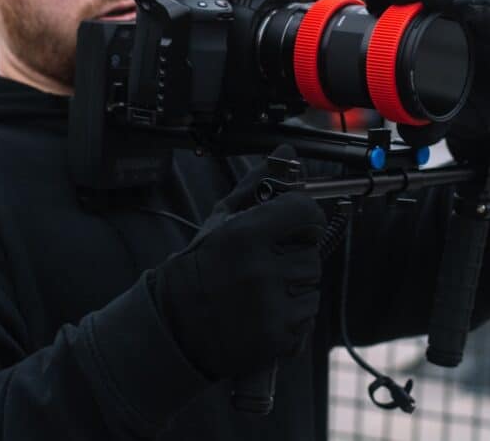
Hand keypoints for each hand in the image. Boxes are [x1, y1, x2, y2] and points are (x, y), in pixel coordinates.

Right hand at [151, 149, 325, 379]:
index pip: (306, 211)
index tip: (293, 220)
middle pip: (312, 250)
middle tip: (268, 259)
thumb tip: (287, 151)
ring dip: (296, 282)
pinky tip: (267, 309)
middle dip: (295, 251)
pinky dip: (294, 312)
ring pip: (312, 282)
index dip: (303, 213)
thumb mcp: (221, 219)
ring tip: (264, 286)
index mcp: (244, 235)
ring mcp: (272, 308)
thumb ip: (257, 185)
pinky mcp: (279, 338)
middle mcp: (261, 271)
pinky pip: (308, 313)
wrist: (176, 326)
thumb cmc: (199, 266)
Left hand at [366, 0, 489, 144]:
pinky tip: (467, 10)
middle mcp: (444, 18)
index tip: (372, 0)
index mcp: (421, 30)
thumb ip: (422, 124)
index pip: (399, 2)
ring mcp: (472, 18)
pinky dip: (477, 8)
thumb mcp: (437, 115)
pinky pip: (488, 11)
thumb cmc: (464, 97)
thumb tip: (405, 132)